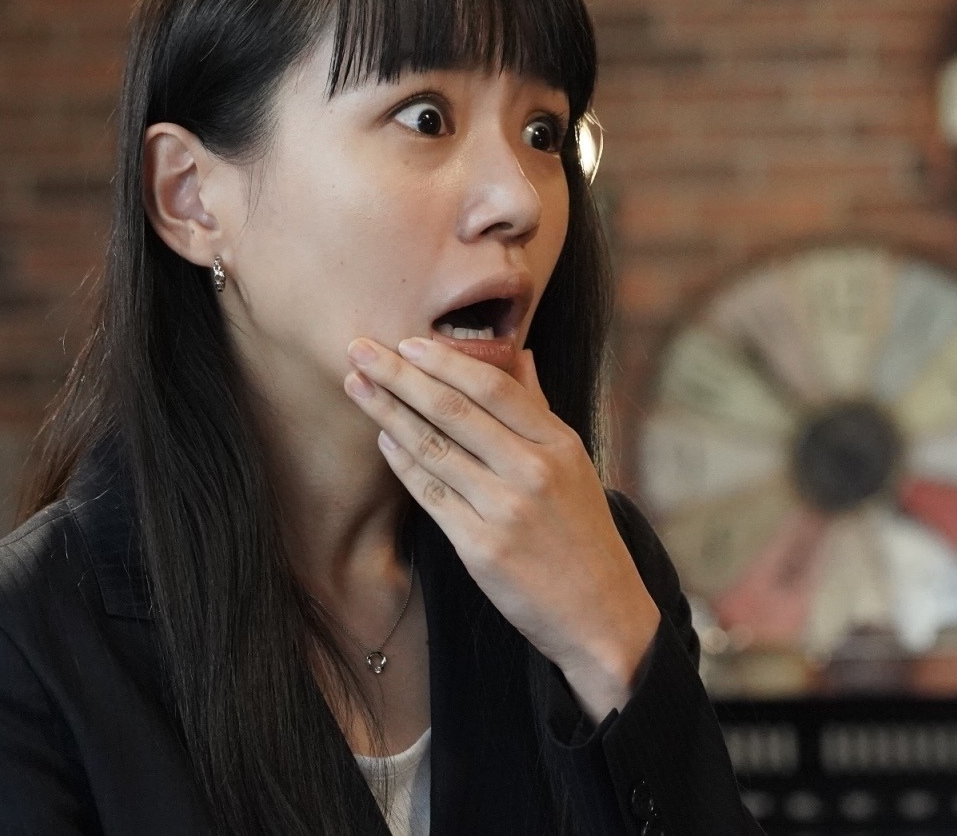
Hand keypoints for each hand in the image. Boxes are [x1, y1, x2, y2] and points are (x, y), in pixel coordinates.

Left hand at [344, 336, 661, 722]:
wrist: (600, 614)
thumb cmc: (583, 534)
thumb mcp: (575, 464)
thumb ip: (539, 408)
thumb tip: (521, 355)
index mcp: (559, 443)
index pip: (493, 387)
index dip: (445, 361)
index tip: (407, 341)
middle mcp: (533, 470)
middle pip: (454, 410)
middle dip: (399, 376)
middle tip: (359, 349)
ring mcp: (506, 509)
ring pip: (434, 448)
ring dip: (388, 413)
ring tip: (355, 387)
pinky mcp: (481, 547)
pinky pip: (431, 495)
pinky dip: (403, 463)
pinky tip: (382, 439)